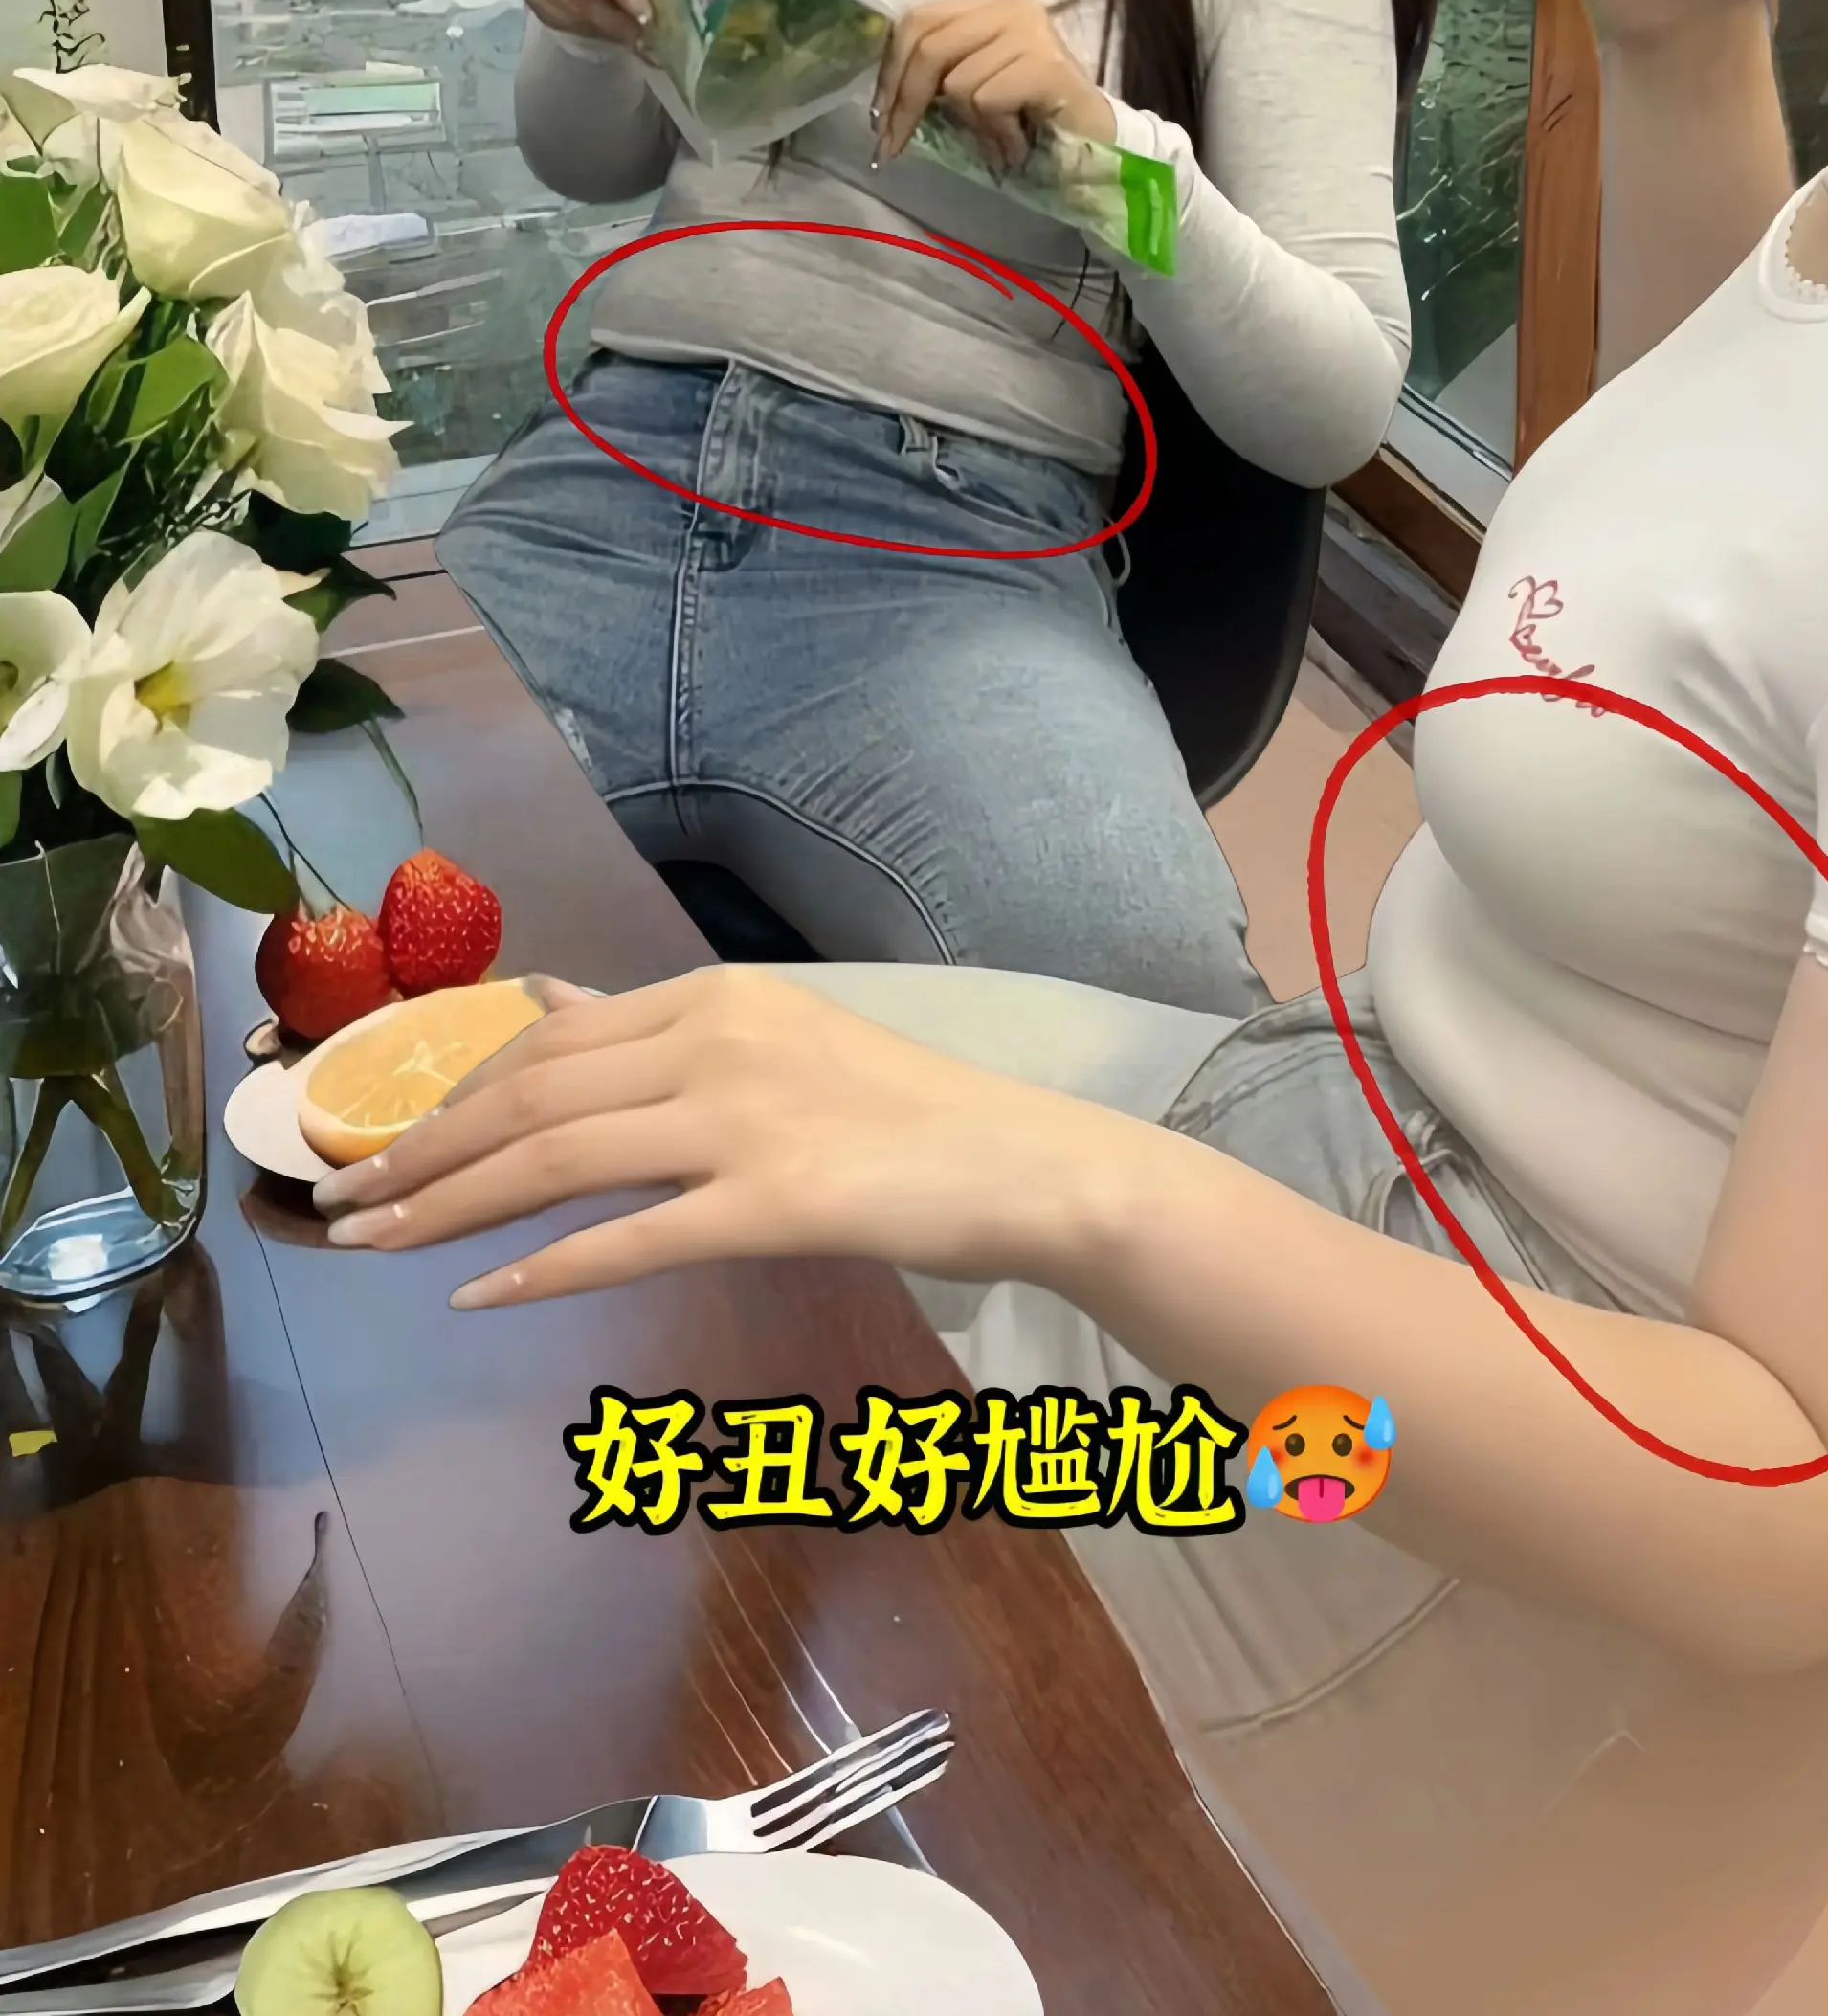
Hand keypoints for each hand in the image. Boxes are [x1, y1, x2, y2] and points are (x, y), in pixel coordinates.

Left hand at [310, 967, 1129, 1307]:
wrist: (1024, 1163)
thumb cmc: (905, 1113)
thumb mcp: (776, 1038)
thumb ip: (660, 1027)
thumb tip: (549, 998)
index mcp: (715, 997)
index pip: (546, 1041)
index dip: (449, 1093)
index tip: (379, 1140)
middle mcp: (718, 1041)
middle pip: (531, 1095)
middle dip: (419, 1149)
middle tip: (337, 1202)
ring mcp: (745, 1119)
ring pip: (558, 1158)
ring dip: (447, 1205)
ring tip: (370, 1245)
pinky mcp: (775, 1202)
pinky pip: (633, 1237)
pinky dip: (543, 1268)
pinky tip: (481, 1297)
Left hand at [872, 0, 1114, 172]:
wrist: (1097, 140)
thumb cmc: (1033, 116)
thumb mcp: (976, 84)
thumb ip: (940, 73)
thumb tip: (884, 100)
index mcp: (988, 6)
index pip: (917, 20)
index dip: (889, 70)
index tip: (879, 116)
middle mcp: (1010, 8)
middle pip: (927, 46)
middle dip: (904, 102)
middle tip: (893, 145)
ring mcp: (1032, 32)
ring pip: (957, 82)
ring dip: (970, 125)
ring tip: (998, 138)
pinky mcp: (1046, 65)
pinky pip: (987, 101)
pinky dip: (995, 133)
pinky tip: (1016, 142)